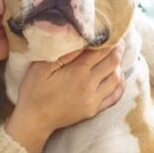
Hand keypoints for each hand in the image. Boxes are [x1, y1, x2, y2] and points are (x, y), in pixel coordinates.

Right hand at [6, 41, 125, 152]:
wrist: (34, 121)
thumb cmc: (34, 91)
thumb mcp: (42, 67)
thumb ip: (63, 52)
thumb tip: (81, 39)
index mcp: (77, 72)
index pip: (101, 51)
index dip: (109, 39)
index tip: (112, 31)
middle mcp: (89, 85)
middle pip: (112, 62)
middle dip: (117, 49)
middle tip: (118, 40)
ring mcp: (93, 100)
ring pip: (116, 78)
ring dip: (118, 65)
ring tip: (115, 56)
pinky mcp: (94, 110)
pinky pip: (114, 96)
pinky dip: (119, 84)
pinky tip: (117, 76)